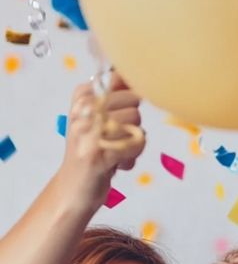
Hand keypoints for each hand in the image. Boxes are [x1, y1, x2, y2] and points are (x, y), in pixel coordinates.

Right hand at [56, 75, 145, 209]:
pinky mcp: (99, 153)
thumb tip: (138, 76)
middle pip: (133, 101)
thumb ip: (116, 95)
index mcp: (82, 97)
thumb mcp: (99, 118)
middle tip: (117, 138)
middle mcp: (83, 109)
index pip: (118, 78)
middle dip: (133, 123)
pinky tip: (120, 163)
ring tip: (117, 151)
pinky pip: (136, 143)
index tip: (117, 115)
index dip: (129, 98)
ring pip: (137, 122)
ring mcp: (89, 131)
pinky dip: (134, 156)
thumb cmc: (93, 150)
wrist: (75, 187)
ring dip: (134, 142)